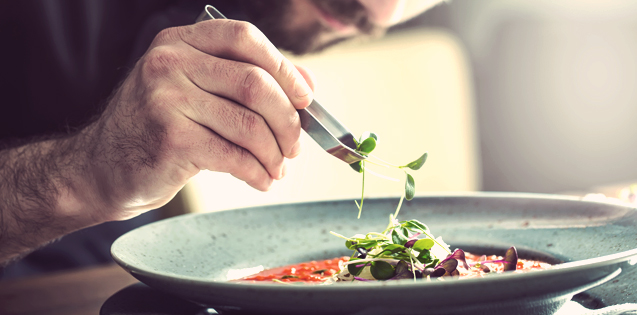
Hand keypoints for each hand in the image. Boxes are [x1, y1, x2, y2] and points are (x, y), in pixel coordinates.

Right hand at [82, 20, 314, 220]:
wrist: (102, 167)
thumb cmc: (158, 128)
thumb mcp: (196, 91)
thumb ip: (247, 80)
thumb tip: (307, 83)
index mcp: (180, 41)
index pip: (245, 38)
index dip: (284, 68)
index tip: (304, 98)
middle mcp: (170, 63)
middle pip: (255, 84)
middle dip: (287, 121)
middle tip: (294, 146)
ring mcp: (166, 99)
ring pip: (249, 125)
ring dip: (274, 153)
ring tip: (277, 168)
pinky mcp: (170, 139)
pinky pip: (234, 156)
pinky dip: (257, 172)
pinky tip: (261, 180)